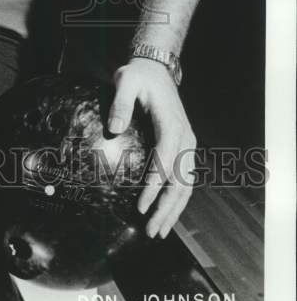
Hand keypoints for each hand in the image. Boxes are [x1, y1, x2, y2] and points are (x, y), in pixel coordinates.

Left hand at [108, 57, 196, 238]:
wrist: (156, 69)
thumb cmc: (138, 76)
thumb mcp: (126, 81)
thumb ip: (120, 103)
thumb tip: (113, 129)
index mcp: (172, 125)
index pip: (165, 161)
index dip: (154, 185)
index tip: (140, 206)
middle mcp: (185, 138)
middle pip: (181, 181)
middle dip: (166, 209)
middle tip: (151, 231)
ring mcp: (187, 144)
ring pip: (186, 184)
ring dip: (174, 210)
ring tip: (159, 231)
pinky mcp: (183, 147)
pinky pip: (184, 179)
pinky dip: (176, 199)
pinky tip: (165, 214)